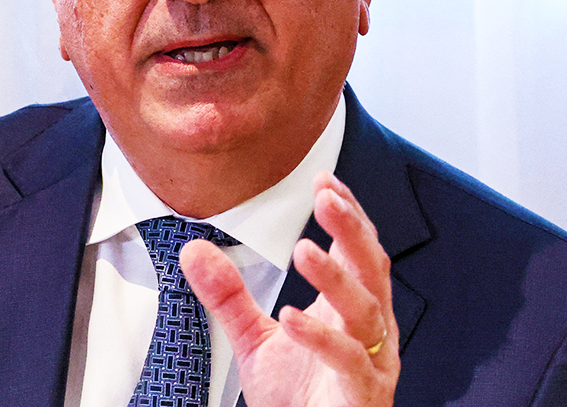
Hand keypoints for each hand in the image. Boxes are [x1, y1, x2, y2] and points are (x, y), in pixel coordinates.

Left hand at [180, 171, 398, 406]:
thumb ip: (229, 296)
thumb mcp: (255, 339)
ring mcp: (371, 361)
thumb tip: (194, 250)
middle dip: (352, 230)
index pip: (358, 251)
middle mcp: (369, 329)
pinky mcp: (363, 395)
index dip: (348, 215)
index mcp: (350, 309)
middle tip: (327, 198)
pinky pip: (348, 362)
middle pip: (372, 269)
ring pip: (365, 310)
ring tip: (305, 249)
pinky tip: (293, 317)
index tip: (325, 182)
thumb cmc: (298, 400)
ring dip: (337, 277)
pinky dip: (322, 338)